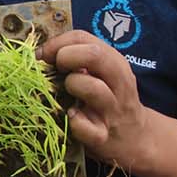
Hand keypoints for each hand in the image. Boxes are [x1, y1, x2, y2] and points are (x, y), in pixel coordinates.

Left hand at [38, 30, 157, 171]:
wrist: (136, 139)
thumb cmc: (108, 100)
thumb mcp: (102, 74)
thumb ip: (78, 59)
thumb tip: (40, 53)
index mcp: (114, 62)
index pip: (83, 37)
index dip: (57, 43)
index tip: (43, 55)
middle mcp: (118, 82)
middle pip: (94, 55)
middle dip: (66, 57)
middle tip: (57, 70)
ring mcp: (112, 110)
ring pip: (93, 88)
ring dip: (72, 86)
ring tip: (68, 94)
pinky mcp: (104, 137)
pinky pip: (85, 127)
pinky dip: (74, 122)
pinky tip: (72, 118)